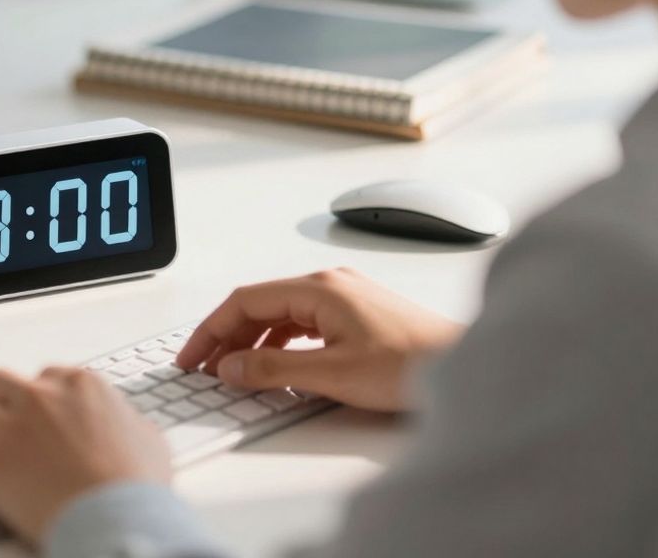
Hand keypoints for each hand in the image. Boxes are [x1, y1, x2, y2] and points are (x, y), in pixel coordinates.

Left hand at [0, 366, 171, 544]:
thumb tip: (128, 425)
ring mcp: (9, 428)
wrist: (118, 519)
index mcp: (79, 385)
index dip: (38, 398)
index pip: (45, 376)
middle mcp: (39, 398)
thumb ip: (130, 421)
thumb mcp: (150, 440)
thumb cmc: (137, 486)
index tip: (35, 415)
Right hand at [176, 268, 463, 412]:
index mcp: (319, 288)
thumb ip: (273, 371)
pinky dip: (279, 344)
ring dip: (252, 342)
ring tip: (234, 373)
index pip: (245, 301)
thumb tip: (231, 368)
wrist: (465, 365)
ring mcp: (344, 297)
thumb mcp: (332, 373)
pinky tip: (275, 367)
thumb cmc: (412, 364)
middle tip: (205, 369)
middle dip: (227, 337)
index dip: (211, 330)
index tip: (192, 357)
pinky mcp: (356, 315)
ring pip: (280, 315)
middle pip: (259, 305)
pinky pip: (302, 323)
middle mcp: (329, 284)